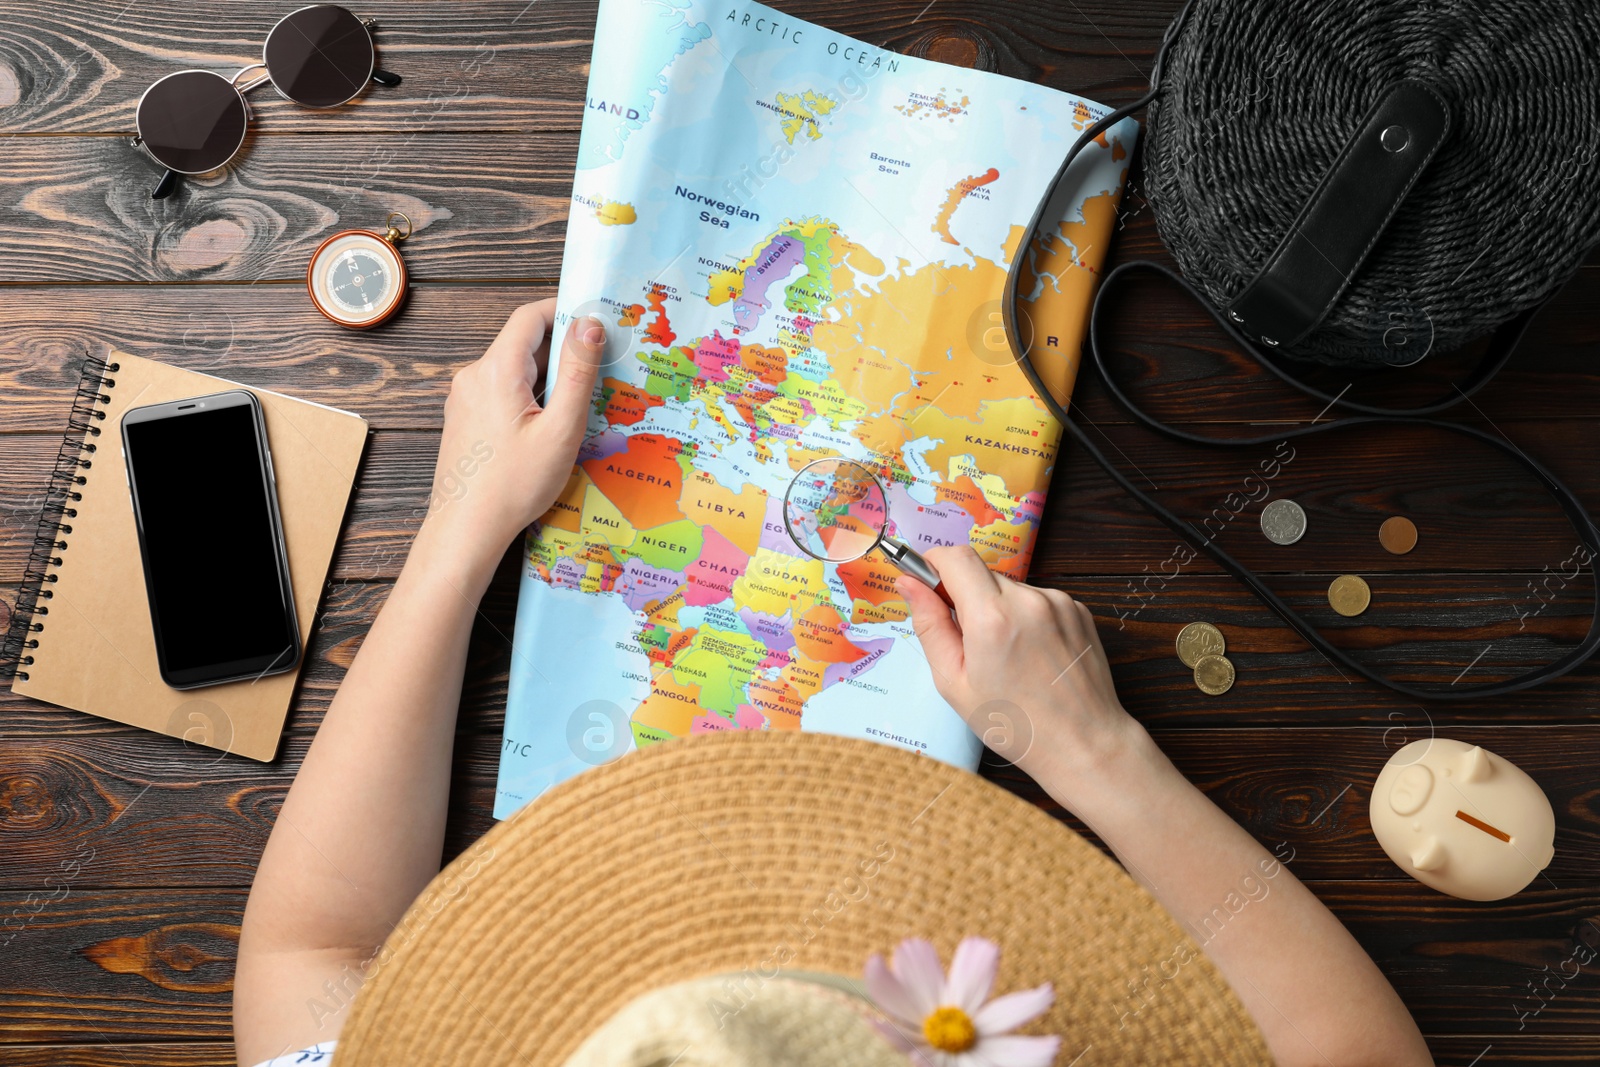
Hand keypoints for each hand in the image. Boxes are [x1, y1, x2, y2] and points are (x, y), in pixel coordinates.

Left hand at [416, 299, 603, 588]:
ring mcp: (465, 398)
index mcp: (497, 369)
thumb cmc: (514, 485)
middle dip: (563, 352)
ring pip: (514, 372)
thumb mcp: (561, 428)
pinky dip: (530, 399)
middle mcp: (474, 376)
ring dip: (548, 380)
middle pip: (524, 345)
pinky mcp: (464, 419)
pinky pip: (502, 394)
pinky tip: (550, 428)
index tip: (597, 320)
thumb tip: (591, 324)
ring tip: (580, 405)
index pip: (531, 316)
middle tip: (601, 368)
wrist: (466, 529)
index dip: (565, 310)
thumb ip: (578, 372)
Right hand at [898, 546, 1139, 785]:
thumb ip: (929, 626)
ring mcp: (1059, 602)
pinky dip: (1025, 617)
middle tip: (965, 640)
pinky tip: (1030, 654)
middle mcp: (1029, 600)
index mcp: (992, 618)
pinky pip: (1037, 600)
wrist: (1083, 743)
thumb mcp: (954, 682)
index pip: (955, 557)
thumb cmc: (1016, 723)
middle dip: (964, 595)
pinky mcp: (1078, 610)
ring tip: (1005, 655)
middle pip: (981, 572)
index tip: (925, 583)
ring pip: (1009, 587)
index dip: (933, 563)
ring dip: (996, 608)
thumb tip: (909, 584)